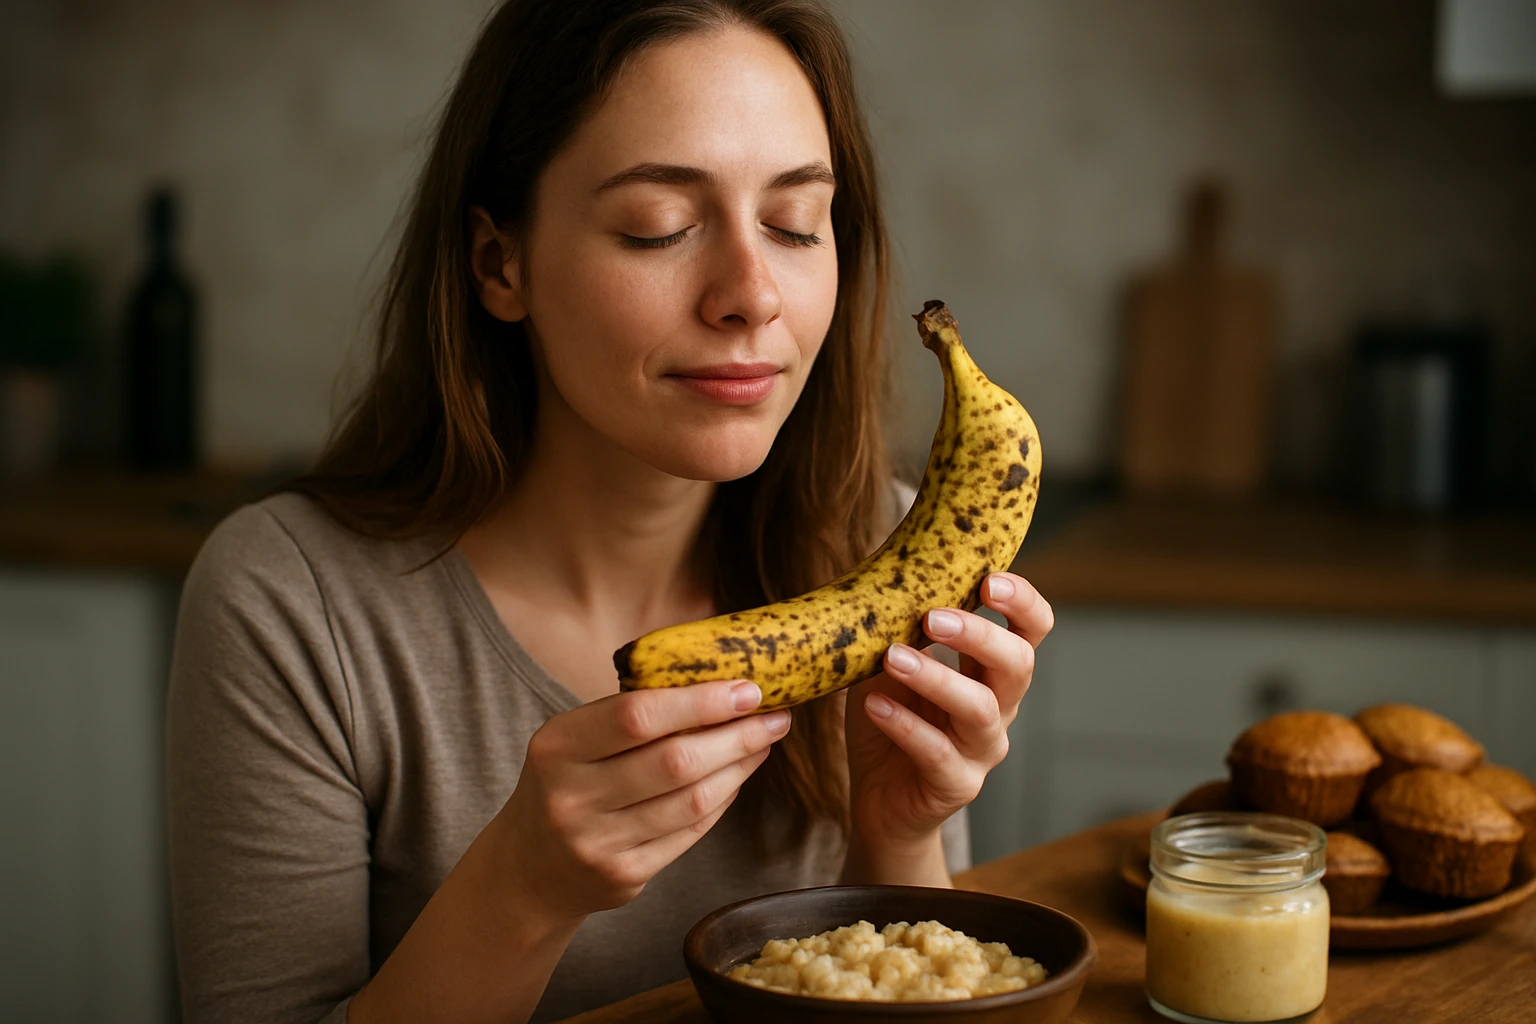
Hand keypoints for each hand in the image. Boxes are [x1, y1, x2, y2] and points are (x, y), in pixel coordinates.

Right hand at [491, 679, 790, 923]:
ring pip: (691, 801)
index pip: (637, 716)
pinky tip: (737, 777)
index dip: (700, 701)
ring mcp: (596, 843)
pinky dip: (722, 801)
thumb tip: (721, 682)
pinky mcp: (622, 876)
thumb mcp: (575, 739)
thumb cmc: (567, 782)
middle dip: (735, 735)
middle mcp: (571, 797)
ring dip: (739, 767)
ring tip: (764, 742)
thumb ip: (632, 713)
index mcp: (557, 746)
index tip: (747, 689)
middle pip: (675, 761)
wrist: (529, 865)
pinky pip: (690, 833)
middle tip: (773, 716)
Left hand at [845, 572, 1053, 849]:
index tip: (990, 579)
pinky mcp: (955, 785)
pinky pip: (938, 754)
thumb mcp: (890, 664)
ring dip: (937, 678)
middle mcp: (999, 708)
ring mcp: (981, 750)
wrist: (879, 801)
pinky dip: (905, 726)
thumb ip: (899, 626)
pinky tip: (873, 705)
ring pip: (980, 709)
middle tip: (934, 617)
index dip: (1022, 603)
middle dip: (981, 635)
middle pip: (1018, 664)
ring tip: (893, 657)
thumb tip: (886, 572)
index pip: (1031, 630)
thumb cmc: (890, 719)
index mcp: (991, 672)